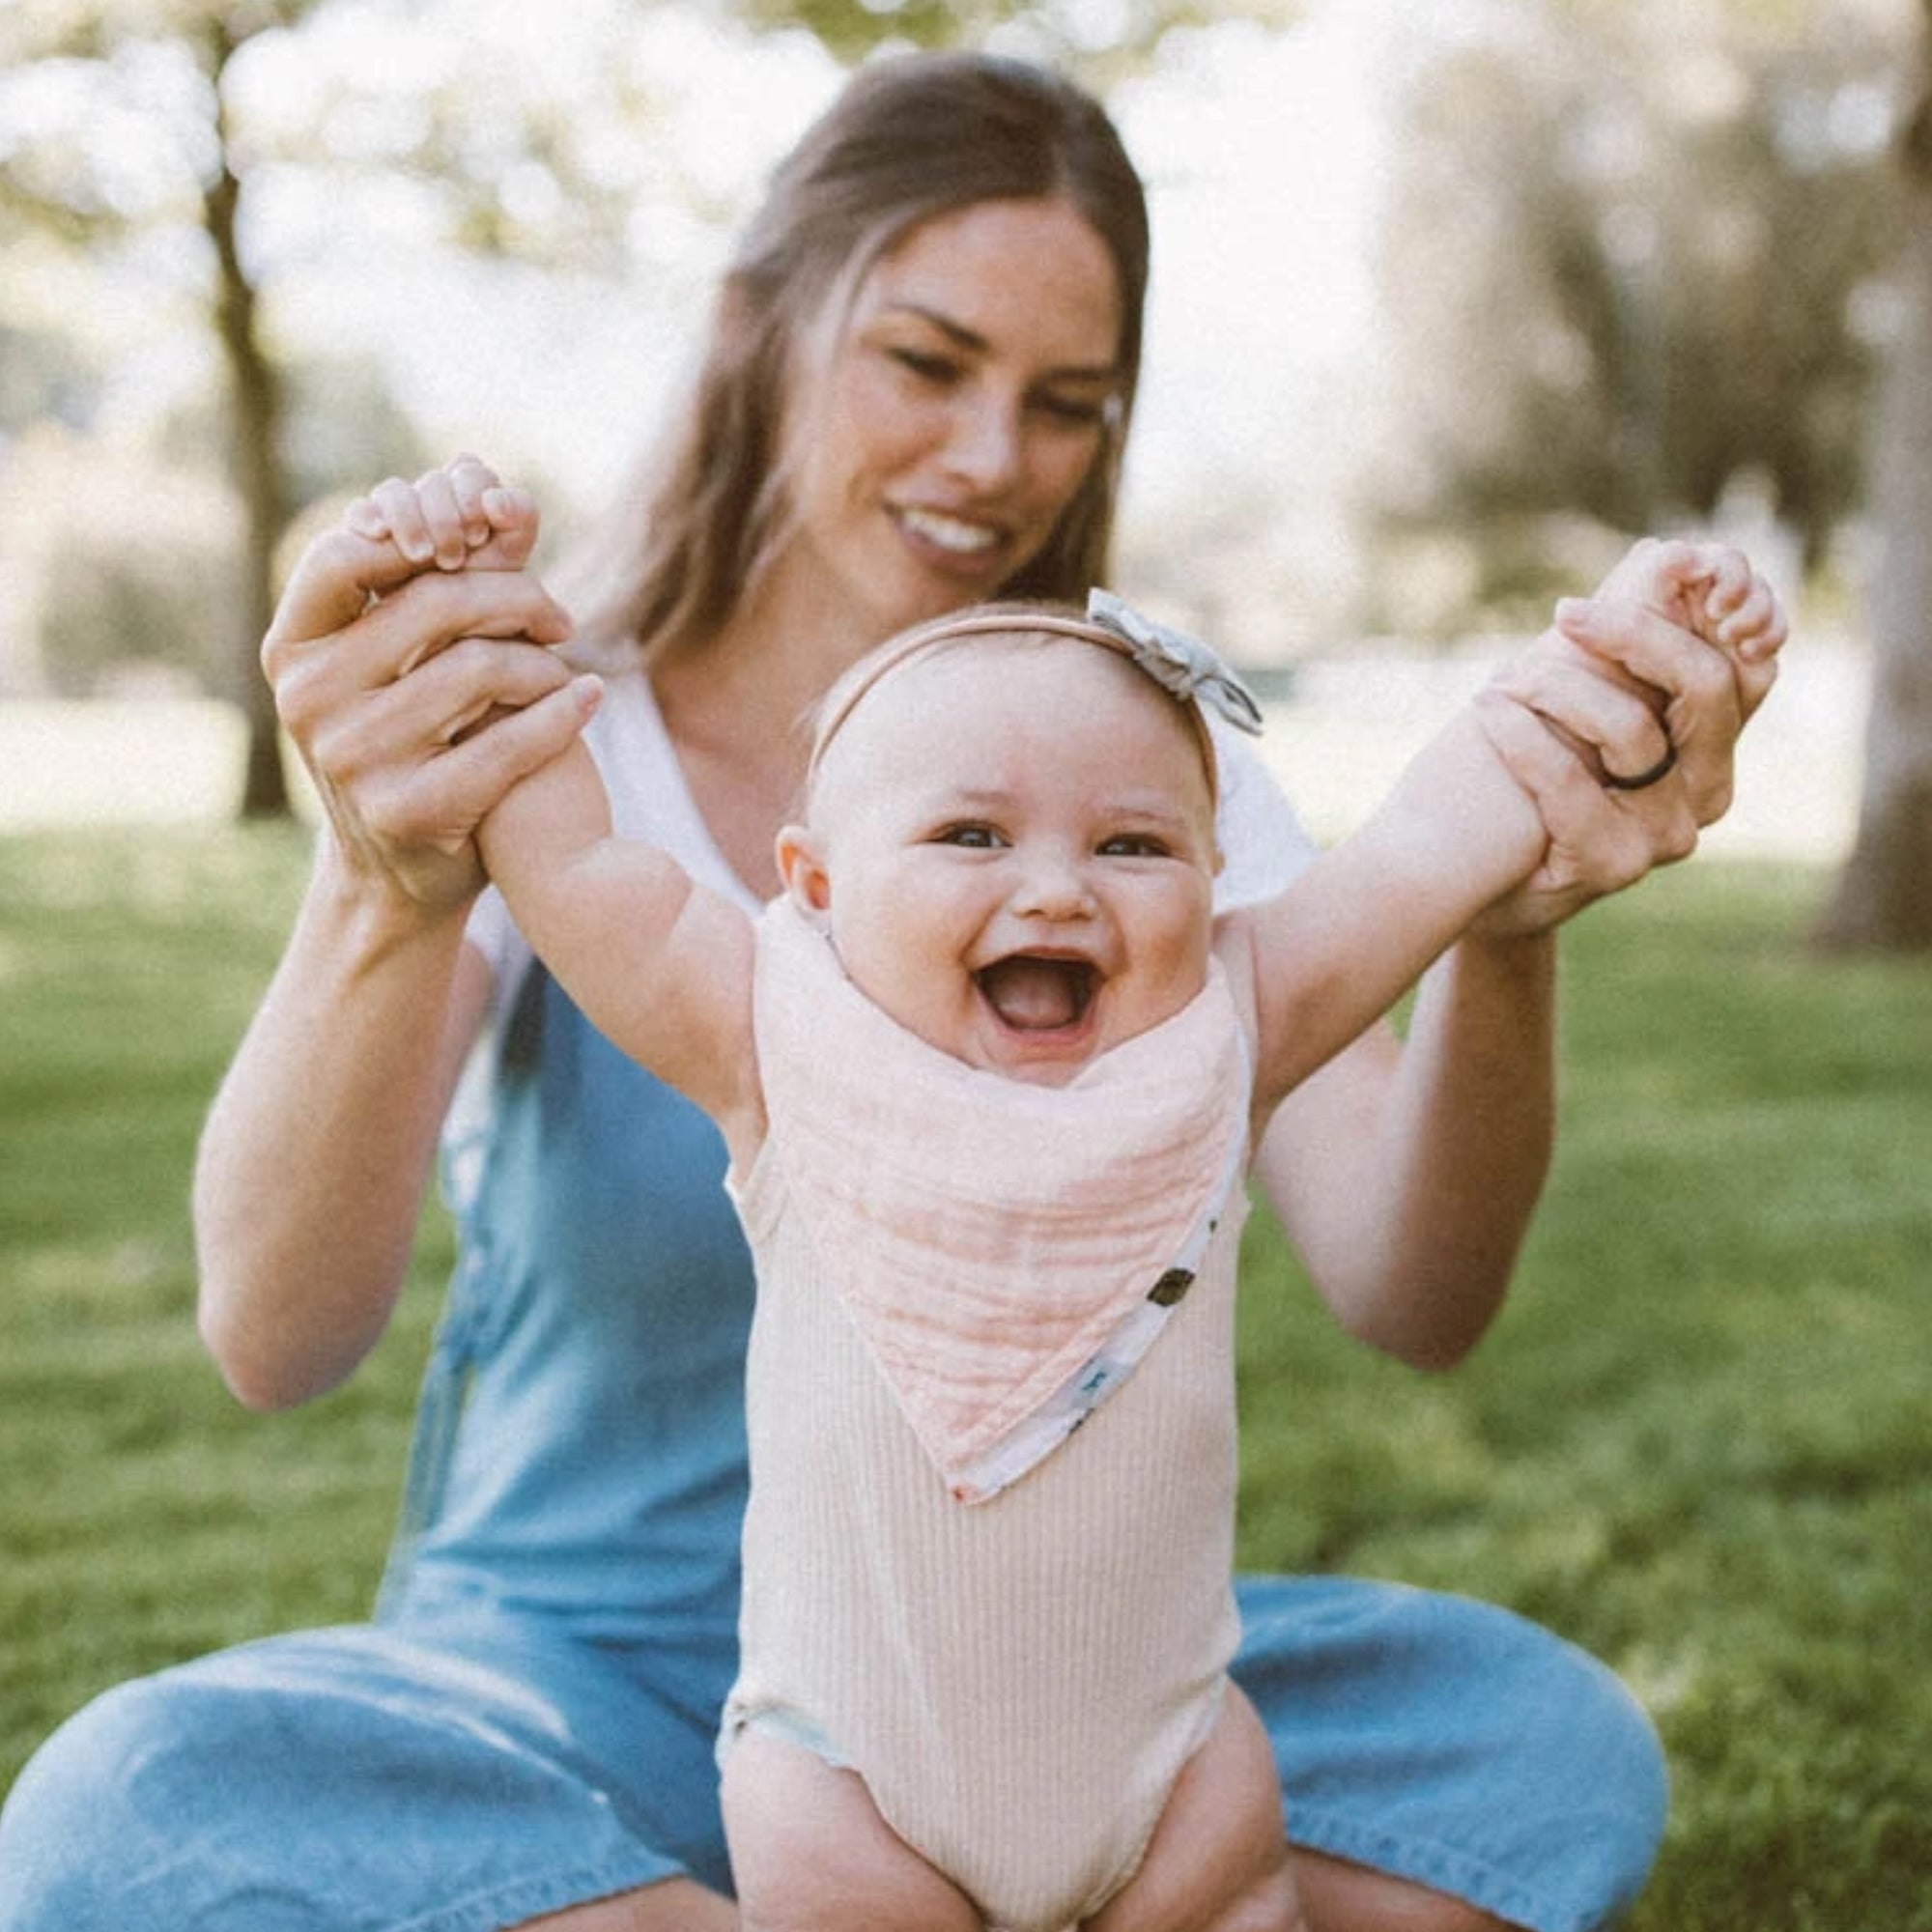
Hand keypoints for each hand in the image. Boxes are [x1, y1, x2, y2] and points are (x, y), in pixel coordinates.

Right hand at [263, 457, 595, 915]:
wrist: (404, 873)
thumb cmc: (415, 741)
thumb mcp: (409, 661)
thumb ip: (447, 580)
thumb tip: (507, 496)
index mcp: (294, 647)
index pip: (349, 552)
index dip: (427, 533)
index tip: (489, 548)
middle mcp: (308, 698)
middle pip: (434, 601)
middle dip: (515, 597)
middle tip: (560, 618)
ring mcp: (351, 757)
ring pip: (479, 668)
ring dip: (541, 663)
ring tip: (563, 670)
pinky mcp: (406, 810)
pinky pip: (508, 743)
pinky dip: (562, 714)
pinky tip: (589, 699)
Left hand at [1471, 539, 1786, 934]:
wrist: (1467, 879)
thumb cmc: (1525, 775)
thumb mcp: (1577, 697)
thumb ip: (1623, 640)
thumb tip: (1664, 553)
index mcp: (1710, 744)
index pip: (1746, 661)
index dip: (1722, 604)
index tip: (1665, 560)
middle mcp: (1705, 790)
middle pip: (1703, 684)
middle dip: (1635, 632)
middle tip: (1567, 611)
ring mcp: (1664, 833)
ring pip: (1631, 729)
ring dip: (1556, 687)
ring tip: (1501, 679)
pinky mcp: (1612, 864)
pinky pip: (1571, 783)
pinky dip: (1521, 738)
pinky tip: (1486, 710)